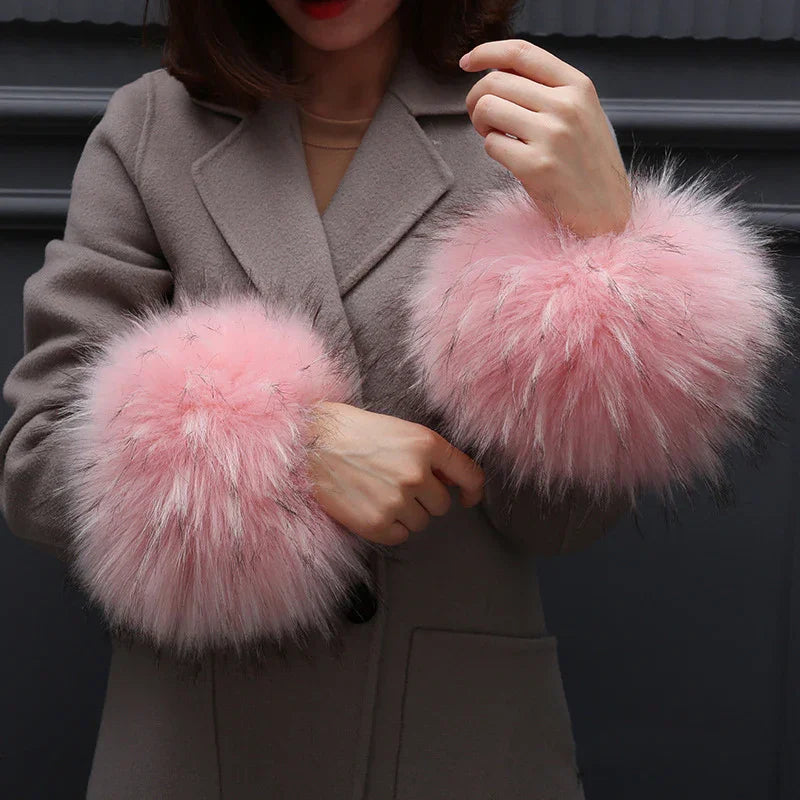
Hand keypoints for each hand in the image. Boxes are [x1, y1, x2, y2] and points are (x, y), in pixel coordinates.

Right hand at [306, 402, 484, 545]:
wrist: (312, 444)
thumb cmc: (357, 433)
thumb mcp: (402, 432)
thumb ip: (431, 456)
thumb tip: (454, 481)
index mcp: (427, 445)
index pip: (469, 475)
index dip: (473, 490)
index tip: (467, 498)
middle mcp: (416, 474)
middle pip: (442, 505)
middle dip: (426, 499)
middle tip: (397, 484)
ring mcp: (396, 500)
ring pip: (422, 523)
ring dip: (407, 514)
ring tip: (379, 492)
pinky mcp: (376, 523)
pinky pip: (400, 536)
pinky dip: (389, 527)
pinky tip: (371, 506)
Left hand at [461, 39, 631, 237]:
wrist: (606, 211)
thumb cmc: (588, 164)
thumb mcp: (582, 113)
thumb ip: (548, 90)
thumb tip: (499, 75)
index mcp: (578, 86)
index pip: (521, 53)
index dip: (487, 52)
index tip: (468, 62)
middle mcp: (565, 106)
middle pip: (496, 82)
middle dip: (477, 99)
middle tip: (483, 119)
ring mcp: (551, 136)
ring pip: (487, 108)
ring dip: (481, 124)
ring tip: (496, 136)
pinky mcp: (535, 166)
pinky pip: (490, 145)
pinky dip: (491, 150)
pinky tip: (509, 157)